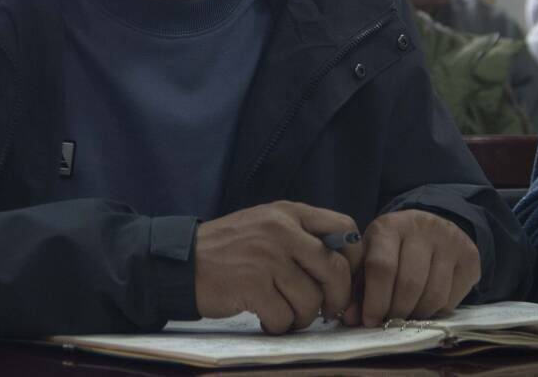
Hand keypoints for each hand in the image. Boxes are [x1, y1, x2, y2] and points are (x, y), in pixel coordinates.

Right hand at [194, 201, 363, 334]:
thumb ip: (301, 235)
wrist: (183, 262)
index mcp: (288, 212)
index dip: (354, 258)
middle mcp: (281, 230)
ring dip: (302, 317)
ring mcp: (267, 258)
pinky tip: (266, 318)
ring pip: (312, 300)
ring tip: (286, 314)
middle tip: (327, 310)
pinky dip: (279, 325)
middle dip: (337, 298)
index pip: (344, 227)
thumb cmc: (230, 249)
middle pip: (335, 269)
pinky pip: (285, 317)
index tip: (347, 278)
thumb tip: (342, 265)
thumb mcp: (267, 225)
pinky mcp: (252, 286)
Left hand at [343, 209, 480, 326]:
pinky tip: (425, 306)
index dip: (375, 300)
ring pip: (434, 295)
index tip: (370, 321)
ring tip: (406, 317)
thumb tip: (350, 319)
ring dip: (417, 315)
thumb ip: (359, 287)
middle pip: (410, 283)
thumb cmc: (392, 247)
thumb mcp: (371, 256)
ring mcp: (450, 240)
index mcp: (389, 226)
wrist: (430, 227)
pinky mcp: (470, 256)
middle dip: (397, 311)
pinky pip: (452, 299)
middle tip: (389, 323)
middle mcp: (422, 228)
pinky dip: (436, 312)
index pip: (382, 267)